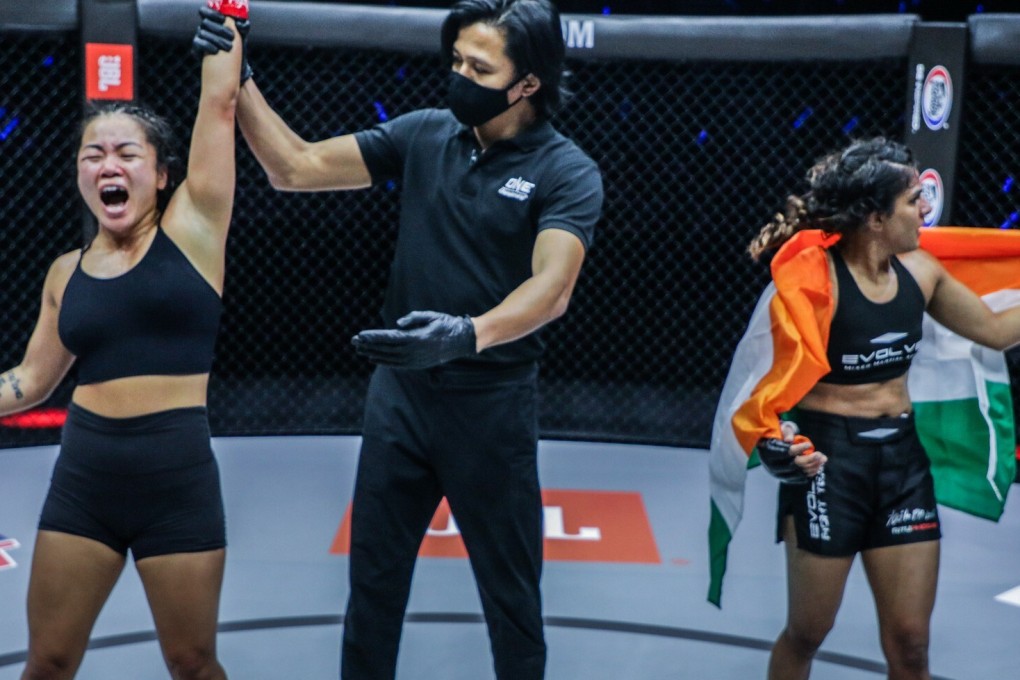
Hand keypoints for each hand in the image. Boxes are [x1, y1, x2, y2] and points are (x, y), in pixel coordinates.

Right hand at [191, 6, 252, 83]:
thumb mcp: (242, 38)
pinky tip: (216, 51)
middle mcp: (204, 29)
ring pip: (202, 33)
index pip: (206, 12)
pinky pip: (198, 43)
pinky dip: (207, 46)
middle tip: (233, 37)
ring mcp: (199, 38)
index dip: (214, 14)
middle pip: (206, 23)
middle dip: (220, 29)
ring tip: (229, 47)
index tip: (224, 19)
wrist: (236, 69)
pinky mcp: (197, 49)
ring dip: (216, 39)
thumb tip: (241, 23)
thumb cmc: (238, 50)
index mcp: (213, 23)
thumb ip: (243, 28)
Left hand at [352, 311, 476, 369]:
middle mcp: (414, 352)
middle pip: (385, 349)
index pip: (389, 338)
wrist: (462, 341)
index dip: (373, 337)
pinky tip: (374, 357)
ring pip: (389, 358)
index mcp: (417, 338)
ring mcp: (416, 360)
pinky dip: (384, 361)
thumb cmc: (446, 324)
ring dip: (373, 353)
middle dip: (368, 345)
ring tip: (359, 349)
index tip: (360, 335)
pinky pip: (397, 364)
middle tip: (353, 341)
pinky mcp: (417, 364)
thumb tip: (397, 324)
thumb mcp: (431, 316)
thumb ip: (414, 318)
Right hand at [756, 427, 825, 483]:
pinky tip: (818, 465)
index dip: (798, 449)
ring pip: (799, 472)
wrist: (773, 448)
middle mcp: (772, 466)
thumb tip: (789, 440)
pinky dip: (811, 472)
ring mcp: (779, 474)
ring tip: (823, 458)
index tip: (809, 444)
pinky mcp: (786, 478)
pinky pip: (800, 478)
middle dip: (809, 459)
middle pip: (793, 464)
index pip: (785, 453)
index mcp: (768, 452)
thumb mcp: (782, 430)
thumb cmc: (779, 436)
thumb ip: (786, 432)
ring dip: (813, 466)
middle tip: (819, 454)